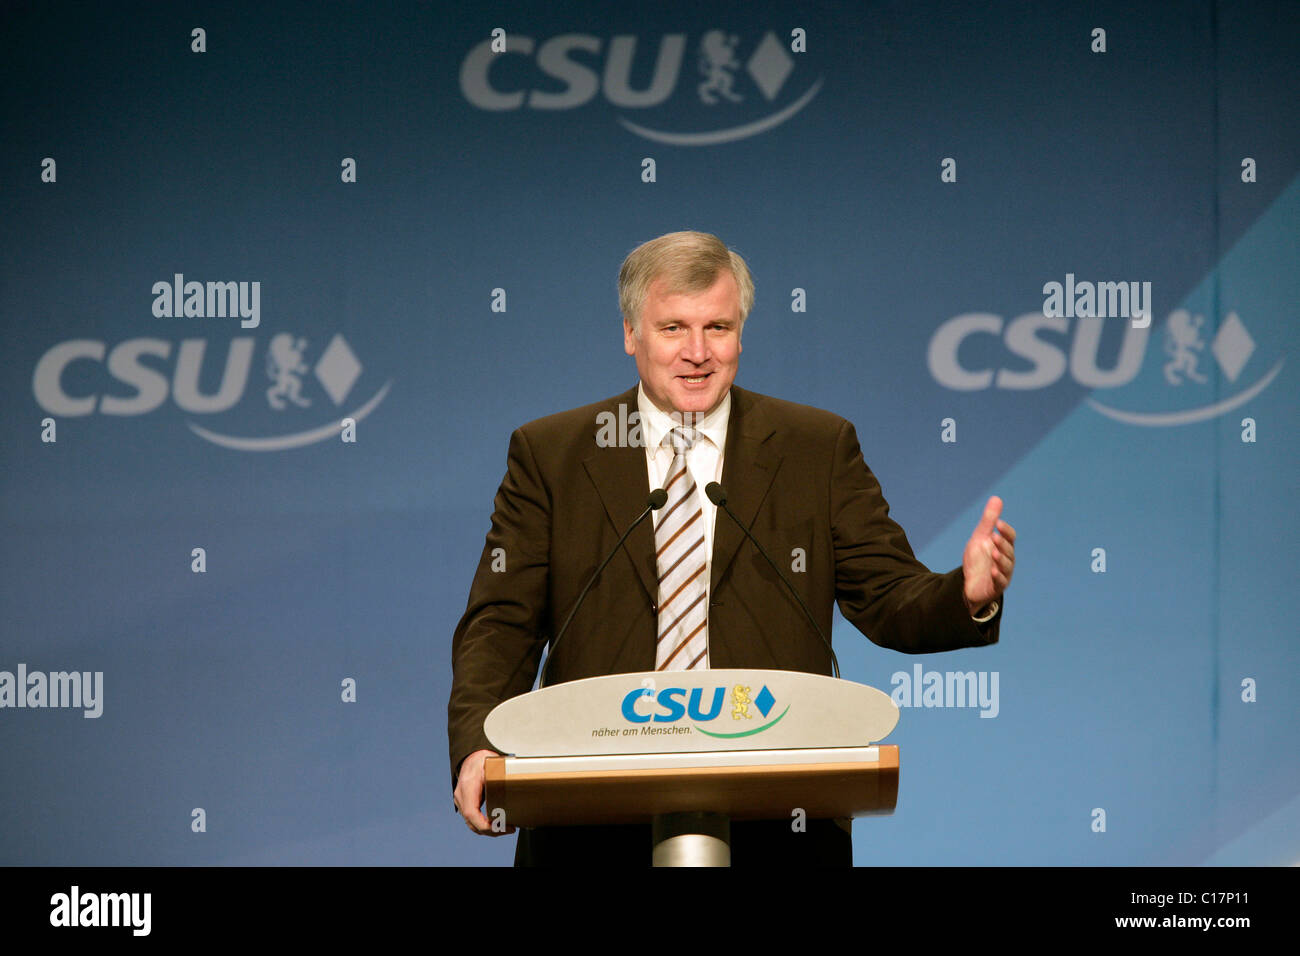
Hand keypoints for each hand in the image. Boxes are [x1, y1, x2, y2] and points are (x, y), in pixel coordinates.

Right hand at [453, 749, 514, 836]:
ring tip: (506, 828)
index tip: (500, 827)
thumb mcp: (492, 765)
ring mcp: (461, 801)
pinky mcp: (465, 803)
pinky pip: (473, 819)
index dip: (485, 825)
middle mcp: (461, 796)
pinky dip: (484, 825)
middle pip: (472, 823)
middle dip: (491, 831)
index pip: (471, 813)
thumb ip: (500, 777)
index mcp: (468, 787)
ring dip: (489, 830)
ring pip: (472, 823)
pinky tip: (497, 824)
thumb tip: (514, 785)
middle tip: (509, 829)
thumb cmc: (482, 759)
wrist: (472, 756)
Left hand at [962, 496, 1015, 613]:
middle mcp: (1006, 560)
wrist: (968, 583)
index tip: (998, 523)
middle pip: (1009, 551)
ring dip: (1001, 559)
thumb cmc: (977, 560)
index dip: (1005, 530)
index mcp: (1003, 547)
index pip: (1010, 537)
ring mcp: (1003, 574)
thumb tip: (996, 498)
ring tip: (994, 552)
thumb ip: (988, 521)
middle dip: (1002, 544)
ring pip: (1006, 566)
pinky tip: (993, 571)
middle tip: (994, 537)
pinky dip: (998, 576)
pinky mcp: (996, 586)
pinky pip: (1000, 582)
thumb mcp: (980, 538)